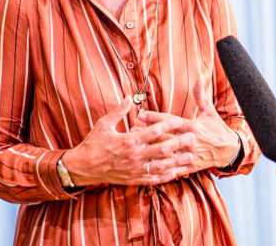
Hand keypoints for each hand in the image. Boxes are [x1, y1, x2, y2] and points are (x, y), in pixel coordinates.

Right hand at [62, 96, 194, 185]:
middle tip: (193, 137)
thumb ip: (119, 111)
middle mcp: (134, 156)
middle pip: (162, 149)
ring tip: (191, 157)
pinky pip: (152, 179)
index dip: (168, 125)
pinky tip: (176, 173)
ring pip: (161, 166)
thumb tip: (129, 97)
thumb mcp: (104, 123)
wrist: (82, 167)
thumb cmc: (93, 143)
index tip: (179, 120)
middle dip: (179, 143)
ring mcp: (134, 170)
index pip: (154, 131)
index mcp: (129, 141)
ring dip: (177, 162)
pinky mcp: (133, 180)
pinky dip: (165, 177)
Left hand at [138, 76, 240, 183]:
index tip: (140, 113)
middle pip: (165, 137)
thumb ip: (201, 96)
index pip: (170, 121)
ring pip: (167, 154)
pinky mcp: (191, 166)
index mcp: (193, 126)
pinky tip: (149, 168)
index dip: (155, 117)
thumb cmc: (218, 129)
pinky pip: (174, 169)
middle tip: (131, 130)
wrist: (230, 150)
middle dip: (148, 134)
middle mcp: (190, 141)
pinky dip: (161, 169)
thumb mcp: (210, 111)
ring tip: (137, 148)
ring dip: (151, 151)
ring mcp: (190, 155)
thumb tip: (200, 78)